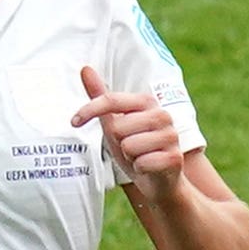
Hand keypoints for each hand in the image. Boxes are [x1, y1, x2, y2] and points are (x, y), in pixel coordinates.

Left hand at [73, 64, 184, 192]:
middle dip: (118, 143)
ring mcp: (171, 136)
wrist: (161, 181)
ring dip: (129, 158)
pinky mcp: (174, 158)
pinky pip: (141, 163)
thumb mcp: (115, 123)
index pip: (111, 100)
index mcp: (147, 102)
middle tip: (130, 148)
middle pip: (118, 128)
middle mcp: (162, 115)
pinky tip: (149, 168)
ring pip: (129, 147)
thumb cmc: (136, 149)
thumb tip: (85, 68)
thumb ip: (101, 98)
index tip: (74, 122)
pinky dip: (140, 170)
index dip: (89, 110)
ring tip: (140, 158)